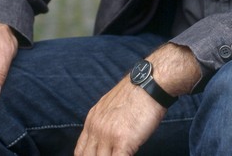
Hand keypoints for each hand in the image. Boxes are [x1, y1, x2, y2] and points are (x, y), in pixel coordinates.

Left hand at [74, 43, 200, 154]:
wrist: (150, 82)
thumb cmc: (137, 93)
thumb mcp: (111, 105)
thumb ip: (105, 122)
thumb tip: (107, 138)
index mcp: (92, 120)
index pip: (80, 151)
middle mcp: (96, 128)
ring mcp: (108, 135)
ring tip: (121, 155)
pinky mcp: (122, 141)